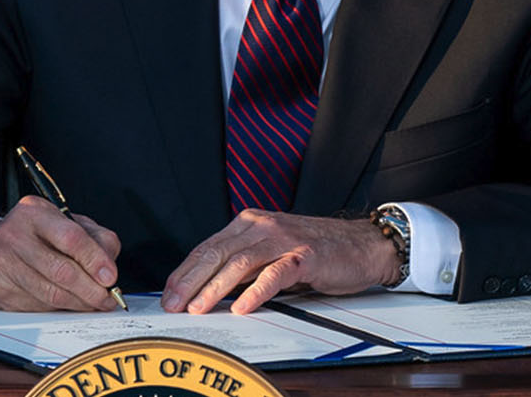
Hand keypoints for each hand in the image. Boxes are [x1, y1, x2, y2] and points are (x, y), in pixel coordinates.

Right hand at [0, 196, 121, 310]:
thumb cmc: (35, 236)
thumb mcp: (67, 223)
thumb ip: (96, 238)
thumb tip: (109, 267)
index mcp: (34, 212)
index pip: (71, 238)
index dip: (95, 260)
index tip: (111, 277)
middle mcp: (14, 236)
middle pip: (62, 271)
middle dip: (91, 290)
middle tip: (108, 298)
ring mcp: (3, 265)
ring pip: (52, 294)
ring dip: (80, 303)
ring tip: (94, 302)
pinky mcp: (0, 291)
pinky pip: (39, 307)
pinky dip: (60, 309)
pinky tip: (68, 302)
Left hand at [160, 210, 398, 315]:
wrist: (362, 244)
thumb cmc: (317, 250)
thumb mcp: (272, 251)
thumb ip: (244, 263)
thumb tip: (208, 287)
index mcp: (250, 223)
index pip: (208, 247)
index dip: (185, 271)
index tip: (169, 293)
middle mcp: (262, 226)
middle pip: (217, 252)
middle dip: (190, 280)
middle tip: (174, 303)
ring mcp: (283, 239)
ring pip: (240, 262)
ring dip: (215, 287)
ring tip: (199, 307)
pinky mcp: (305, 255)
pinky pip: (275, 273)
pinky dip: (256, 291)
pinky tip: (242, 306)